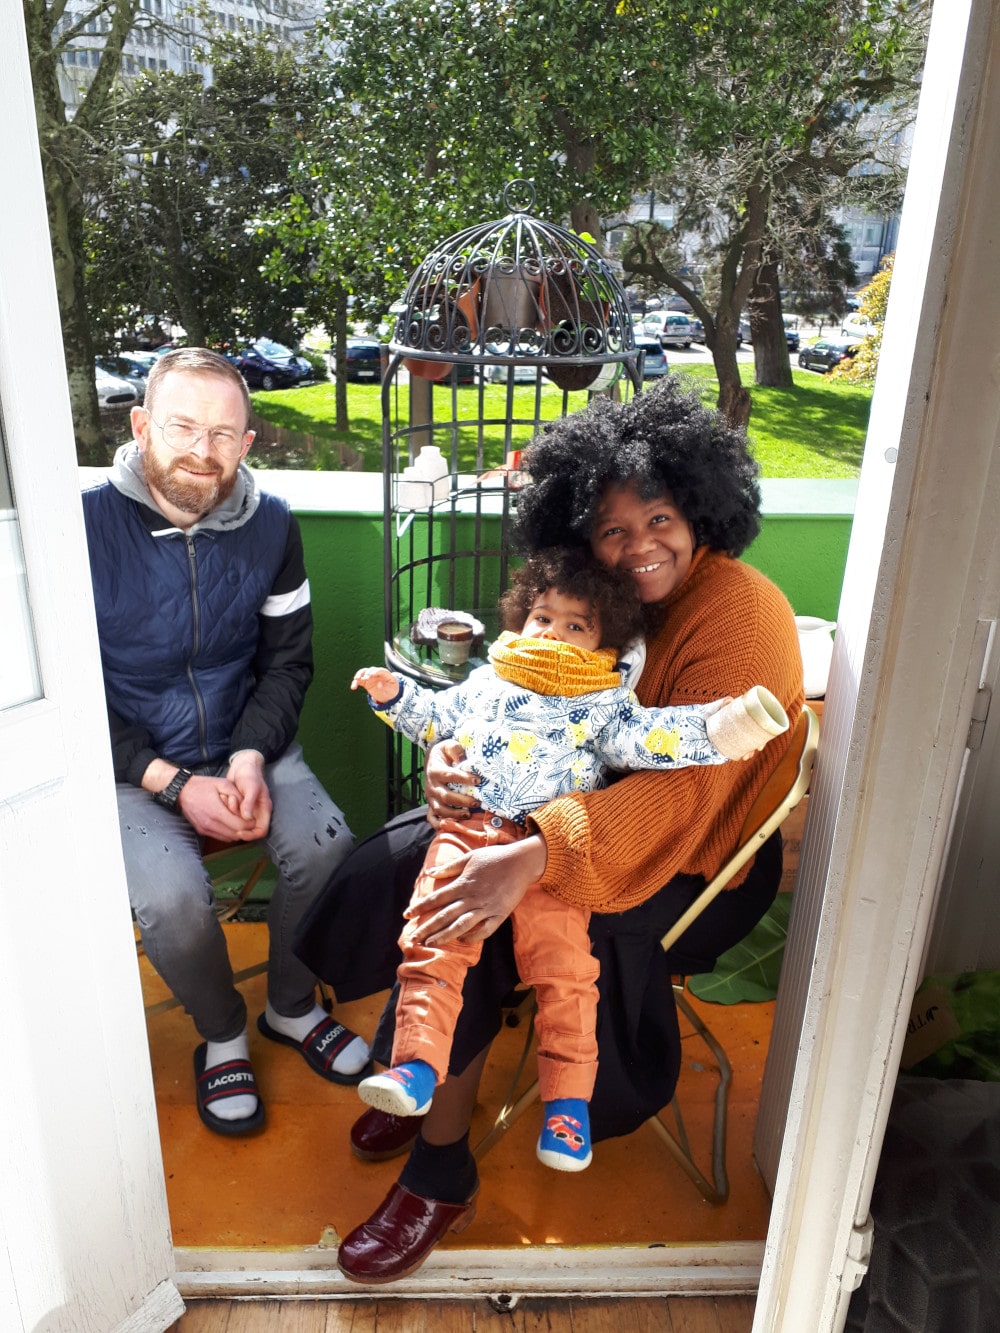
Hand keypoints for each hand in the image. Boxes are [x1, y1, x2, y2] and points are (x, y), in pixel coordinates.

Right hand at [175, 773, 263, 840]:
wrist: (181, 790)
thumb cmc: (203, 785)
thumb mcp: (224, 784)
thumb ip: (238, 796)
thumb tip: (248, 808)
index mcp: (216, 812)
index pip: (240, 826)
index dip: (250, 823)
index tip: (252, 817)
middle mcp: (210, 824)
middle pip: (236, 835)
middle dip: (245, 829)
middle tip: (248, 820)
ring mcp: (204, 829)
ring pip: (228, 838)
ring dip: (236, 832)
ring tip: (239, 821)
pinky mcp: (201, 831)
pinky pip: (220, 837)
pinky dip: (228, 833)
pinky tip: (229, 823)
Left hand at [221, 750, 271, 838]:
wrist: (242, 766)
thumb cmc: (250, 774)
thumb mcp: (251, 787)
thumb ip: (249, 802)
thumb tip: (247, 818)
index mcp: (264, 810)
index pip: (261, 830)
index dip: (251, 835)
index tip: (239, 832)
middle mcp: (257, 813)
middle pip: (250, 830)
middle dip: (239, 828)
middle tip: (227, 821)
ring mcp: (248, 811)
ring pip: (241, 825)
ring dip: (231, 820)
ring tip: (224, 808)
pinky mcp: (239, 808)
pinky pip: (234, 818)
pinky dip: (228, 815)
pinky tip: (222, 807)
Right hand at [351, 666, 399, 704]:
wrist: (389, 692)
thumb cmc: (392, 690)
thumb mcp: (392, 690)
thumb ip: (386, 687)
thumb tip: (379, 685)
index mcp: (385, 674)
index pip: (380, 670)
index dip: (376, 671)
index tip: (371, 675)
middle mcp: (376, 673)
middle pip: (371, 670)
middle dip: (367, 673)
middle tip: (365, 678)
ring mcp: (370, 676)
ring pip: (363, 672)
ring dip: (359, 675)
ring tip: (356, 679)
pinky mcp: (365, 682)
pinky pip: (359, 680)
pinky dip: (355, 683)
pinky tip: (353, 687)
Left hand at [406, 835, 546, 945]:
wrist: (521, 863)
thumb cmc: (494, 858)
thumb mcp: (470, 858)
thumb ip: (449, 868)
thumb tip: (430, 873)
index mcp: (463, 883)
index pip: (436, 898)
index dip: (420, 907)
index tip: (407, 915)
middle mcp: (471, 898)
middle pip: (444, 915)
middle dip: (427, 928)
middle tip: (413, 938)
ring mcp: (485, 908)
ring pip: (460, 926)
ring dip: (444, 936)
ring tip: (431, 944)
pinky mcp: (498, 915)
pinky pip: (483, 931)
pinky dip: (471, 937)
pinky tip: (461, 940)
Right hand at [424, 738, 479, 828]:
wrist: (432, 760)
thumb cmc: (444, 754)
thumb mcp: (448, 745)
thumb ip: (455, 749)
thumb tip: (463, 758)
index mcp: (435, 770)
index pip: (450, 775)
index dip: (464, 779)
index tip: (478, 781)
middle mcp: (431, 786)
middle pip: (446, 797)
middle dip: (462, 800)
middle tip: (477, 801)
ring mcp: (430, 798)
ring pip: (440, 810)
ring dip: (454, 814)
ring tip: (468, 814)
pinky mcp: (431, 805)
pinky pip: (432, 819)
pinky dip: (440, 825)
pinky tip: (453, 826)